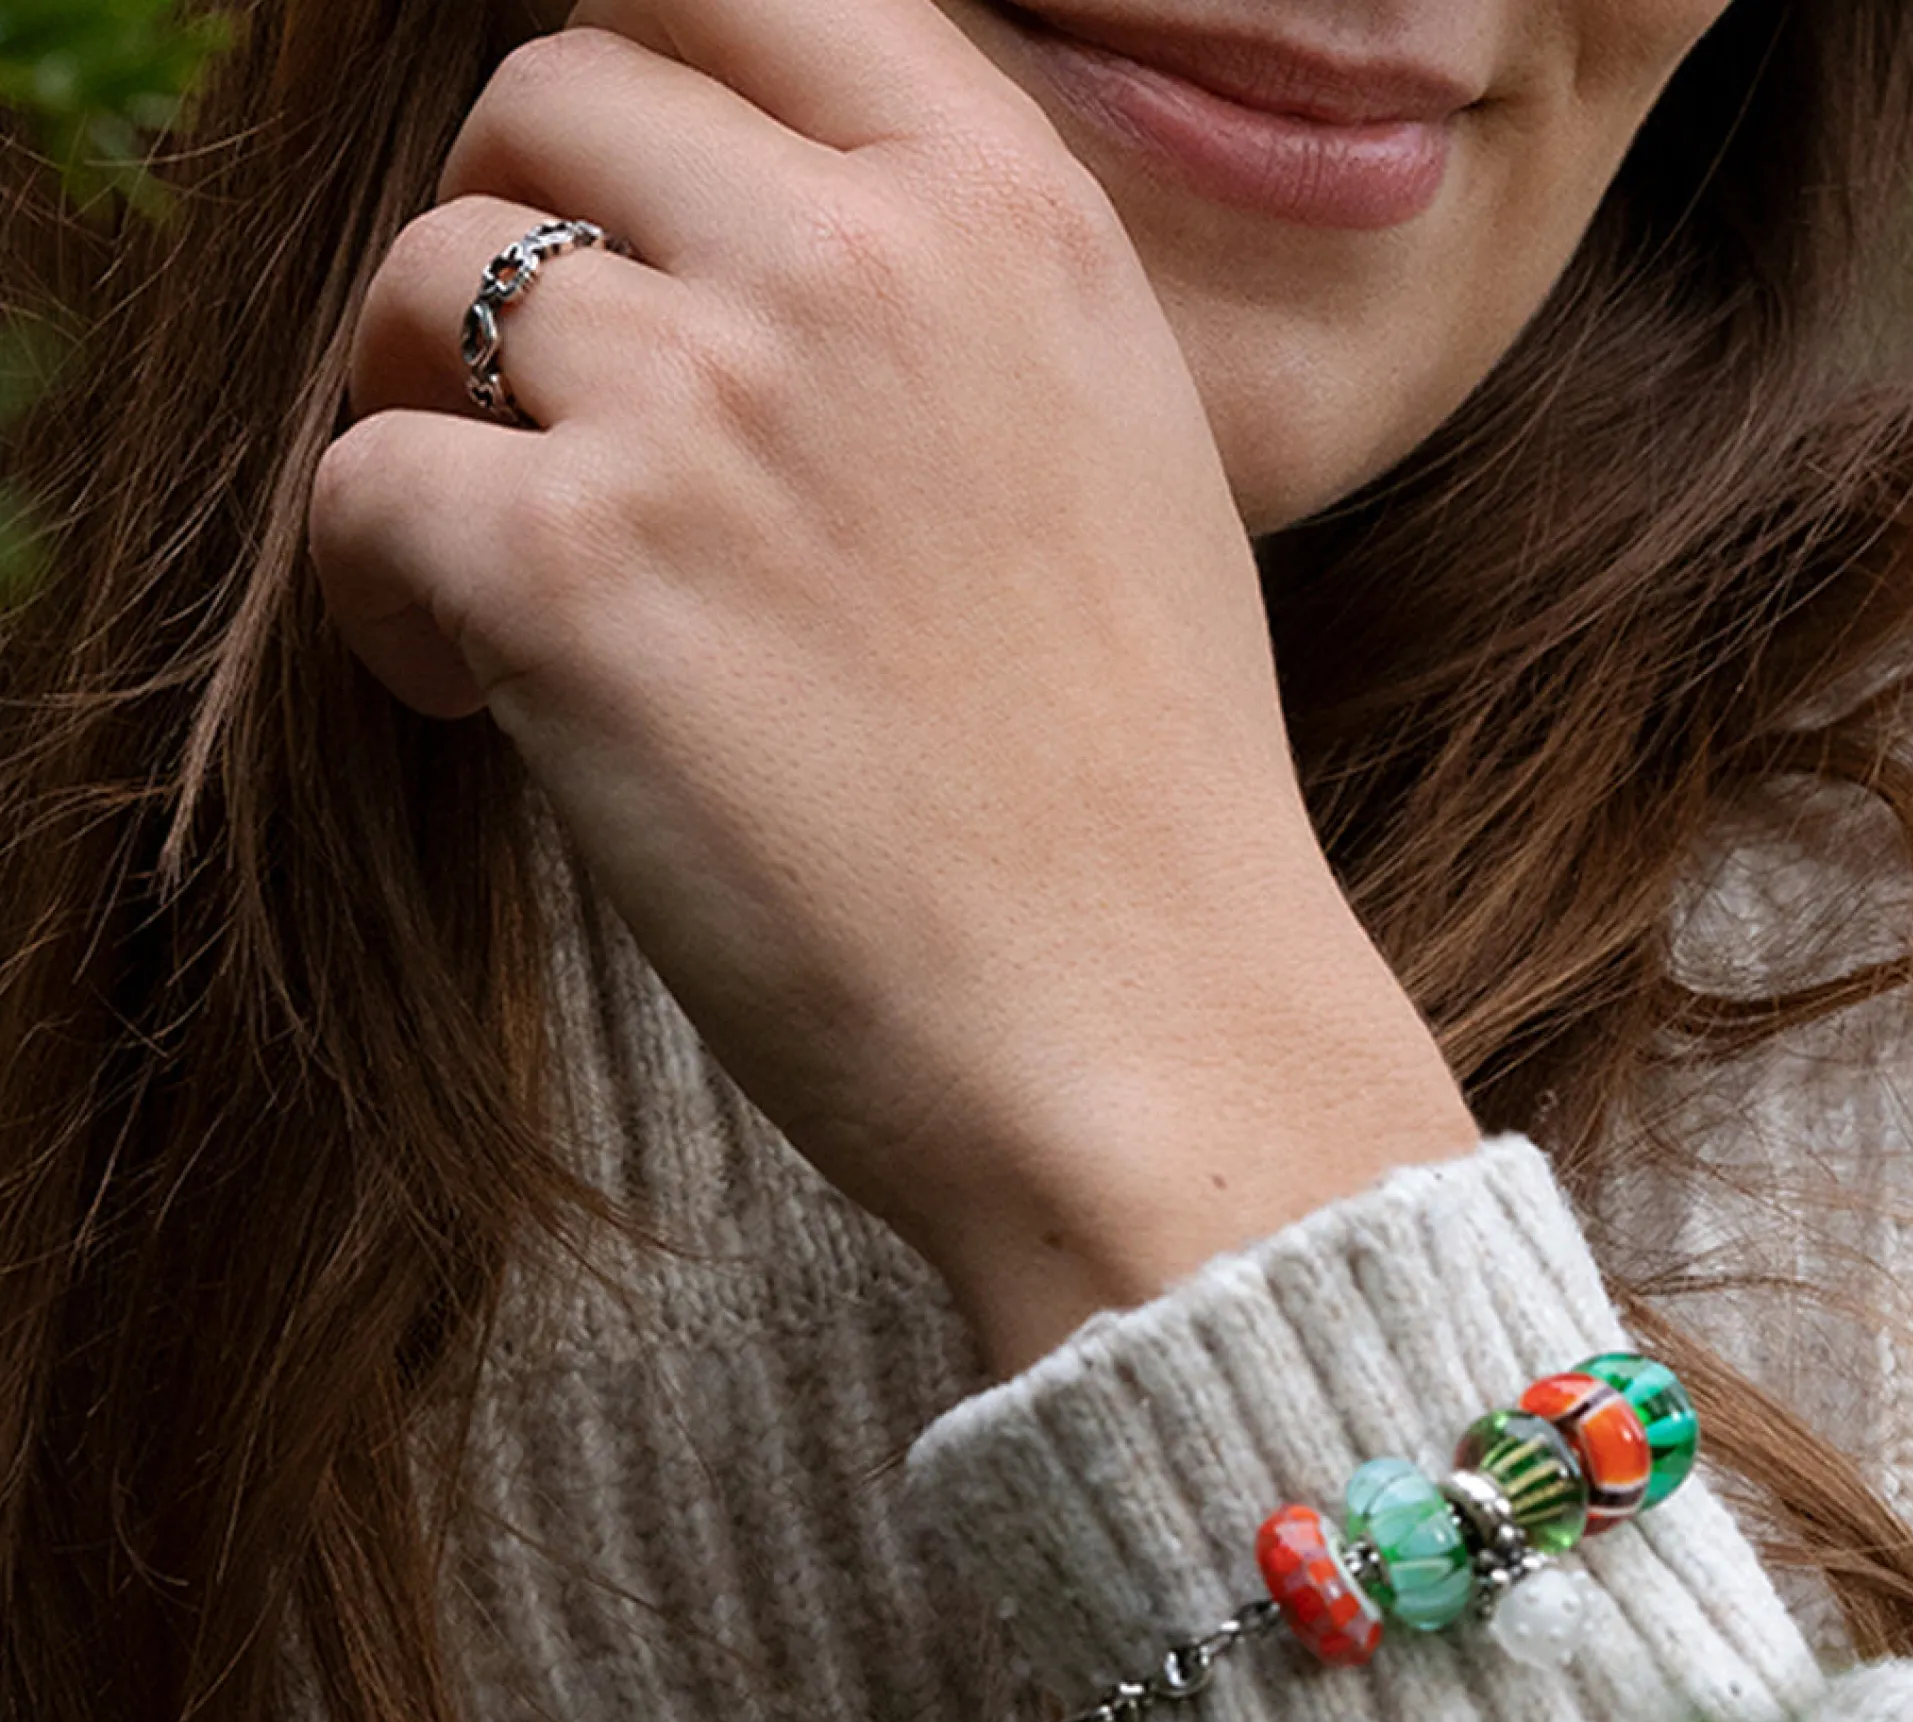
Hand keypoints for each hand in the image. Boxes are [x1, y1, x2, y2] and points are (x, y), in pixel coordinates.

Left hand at [308, 0, 1475, 1371]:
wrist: (1146, 1028)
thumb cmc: (1143, 800)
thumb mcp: (1116, 471)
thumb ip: (954, 320)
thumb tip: (767, 266)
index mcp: (1011, 216)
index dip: (631, 99)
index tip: (612, 229)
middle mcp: (857, 263)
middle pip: (543, 101)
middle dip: (511, 245)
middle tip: (539, 423)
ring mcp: (711, 406)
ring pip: (424, 288)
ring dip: (429, 420)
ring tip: (507, 590)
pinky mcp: (574, 578)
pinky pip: (363, 488)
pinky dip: (383, 589)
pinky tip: (481, 700)